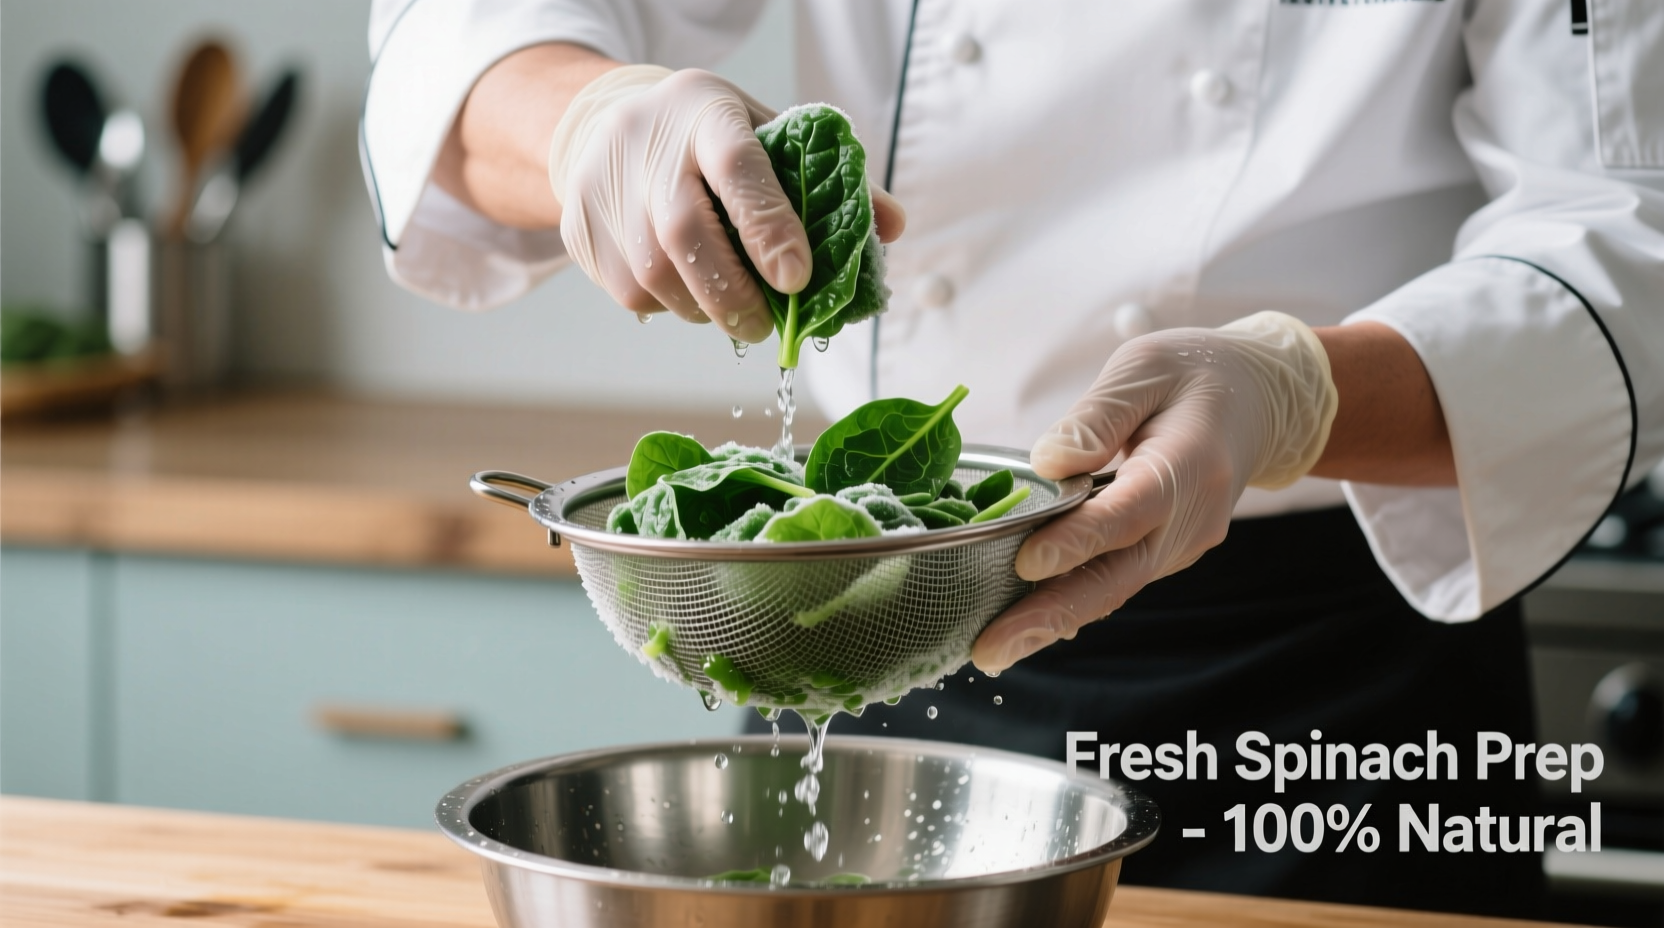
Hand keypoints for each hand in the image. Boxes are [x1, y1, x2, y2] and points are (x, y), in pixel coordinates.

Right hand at [550, 67, 903, 342]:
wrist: (605, 123)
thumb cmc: (706, 137)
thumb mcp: (765, 135)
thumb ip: (828, 183)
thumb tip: (891, 228)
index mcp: (707, 113)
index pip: (738, 166)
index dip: (770, 226)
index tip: (798, 279)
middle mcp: (648, 145)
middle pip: (685, 234)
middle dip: (734, 294)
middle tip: (767, 327)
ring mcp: (605, 187)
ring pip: (654, 275)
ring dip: (704, 309)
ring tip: (734, 314)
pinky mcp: (580, 228)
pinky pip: (629, 293)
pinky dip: (670, 307)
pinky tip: (689, 293)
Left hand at [971, 312, 1337, 672]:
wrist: (1259, 403)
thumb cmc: (1193, 376)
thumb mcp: (1145, 367)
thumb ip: (1097, 415)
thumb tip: (1048, 463)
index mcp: (1189, 462)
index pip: (1129, 510)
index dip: (1079, 539)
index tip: (1027, 562)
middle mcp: (1191, 518)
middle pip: (1118, 573)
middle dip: (1051, 614)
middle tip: (992, 649)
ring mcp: (1181, 544)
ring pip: (1114, 587)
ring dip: (1053, 619)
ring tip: (993, 649)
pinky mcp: (1165, 554)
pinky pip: (1116, 580)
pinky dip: (1071, 603)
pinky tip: (1023, 627)